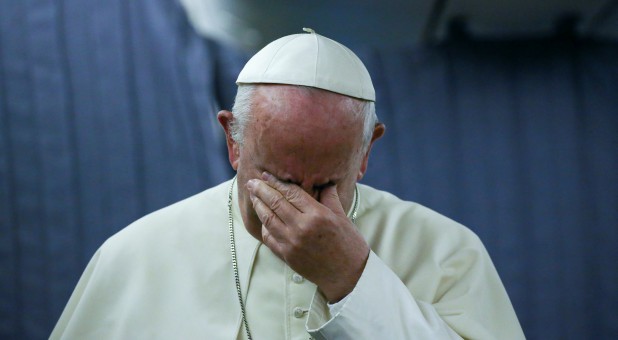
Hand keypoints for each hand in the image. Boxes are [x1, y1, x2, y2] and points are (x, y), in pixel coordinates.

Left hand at [246, 172, 368, 301]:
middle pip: (275, 203)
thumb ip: (330, 197)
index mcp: (317, 214)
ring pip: (268, 219)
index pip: (291, 192)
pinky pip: (269, 237)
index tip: (267, 175)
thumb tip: (324, 181)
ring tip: (253, 196)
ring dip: (258, 206)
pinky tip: (263, 219)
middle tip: (252, 182)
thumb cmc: (349, 245)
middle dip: (261, 190)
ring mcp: (292, 243)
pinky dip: (264, 226)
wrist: (348, 276)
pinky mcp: (287, 256)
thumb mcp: (342, 216)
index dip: (277, 182)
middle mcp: (301, 227)